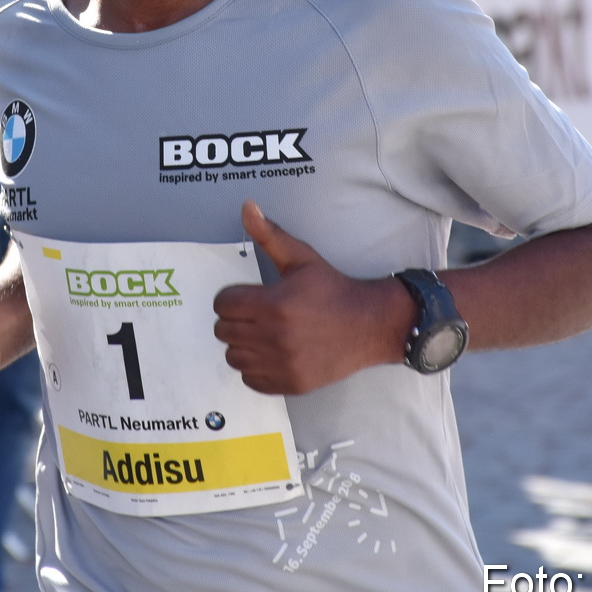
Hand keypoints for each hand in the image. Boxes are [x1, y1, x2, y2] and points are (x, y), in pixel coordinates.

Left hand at [213, 202, 410, 395]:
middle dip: (235, 320)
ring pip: (233, 357)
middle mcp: (275, 337)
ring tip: (262, 334)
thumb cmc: (332, 290)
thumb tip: (247, 207)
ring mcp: (282, 363)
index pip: (223, 305)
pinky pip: (250, 379)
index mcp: (274, 304)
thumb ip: (269, 235)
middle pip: (223, 331)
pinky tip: (271, 353)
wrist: (368, 325)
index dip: (231, 298)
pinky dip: (255, 368)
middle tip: (254, 314)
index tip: (246, 297)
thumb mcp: (301, 257)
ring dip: (242, 345)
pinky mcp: (290, 383)